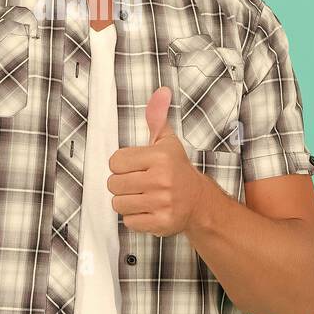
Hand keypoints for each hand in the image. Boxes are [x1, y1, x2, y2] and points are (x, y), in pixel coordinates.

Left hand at [106, 86, 218, 236]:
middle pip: (113, 184)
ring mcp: (162, 203)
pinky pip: (129, 221)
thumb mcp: (167, 141)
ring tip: (142, 197)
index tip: (135, 167)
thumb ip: (157, 117)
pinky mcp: (161, 222)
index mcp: (159, 157)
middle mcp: (161, 179)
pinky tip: (149, 210)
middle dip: (122, 185)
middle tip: (138, 184)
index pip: (115, 162)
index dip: (122, 166)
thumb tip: (161, 91)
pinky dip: (135, 218)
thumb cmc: (176, 170)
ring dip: (127, 202)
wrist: (199, 202)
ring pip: (118, 204)